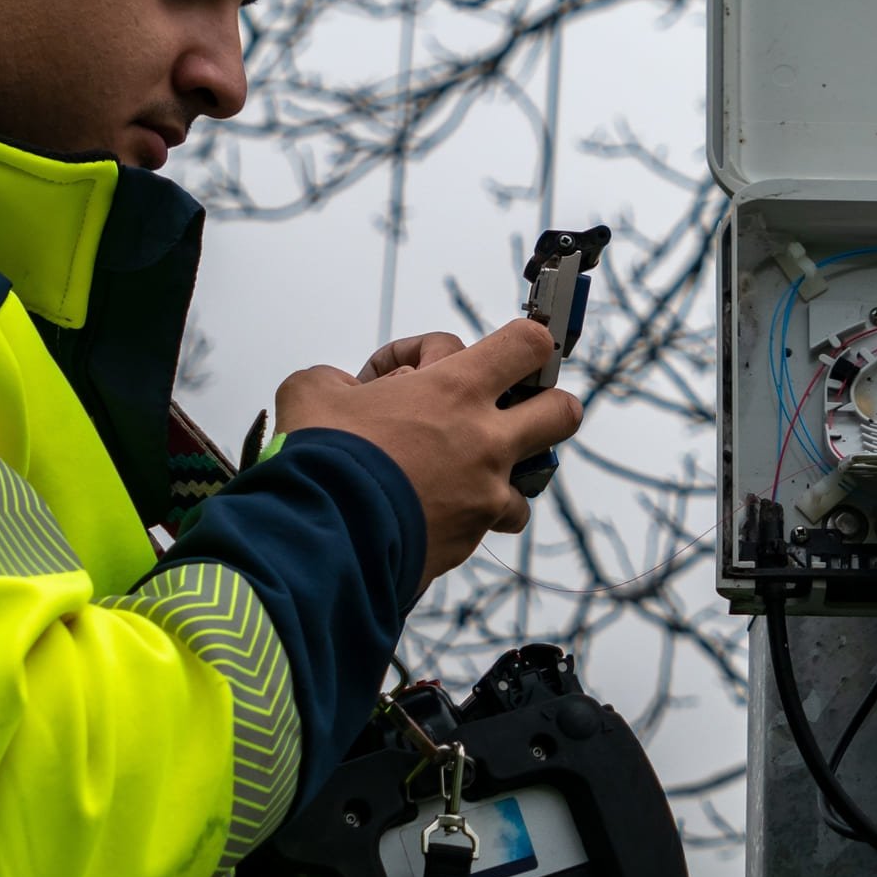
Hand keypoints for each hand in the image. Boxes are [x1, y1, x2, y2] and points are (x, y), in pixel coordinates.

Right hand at [277, 320, 582, 586]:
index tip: (485, 352)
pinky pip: (492, 520)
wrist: (320, 537)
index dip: (519, 339)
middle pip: (563, 411)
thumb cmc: (321, 458)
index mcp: (457, 389)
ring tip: (461, 469)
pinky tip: (433, 508)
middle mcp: (486, 439)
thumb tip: (343, 389)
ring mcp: (485, 492)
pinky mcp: (471, 537)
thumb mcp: (313, 392)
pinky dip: (472, 513)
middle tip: (504, 408)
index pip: (529, 342)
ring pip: (535, 477)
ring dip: (505, 468)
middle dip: (544, 403)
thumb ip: (338, 379)